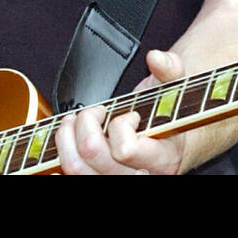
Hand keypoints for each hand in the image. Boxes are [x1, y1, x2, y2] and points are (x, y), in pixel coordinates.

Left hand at [54, 49, 186, 174]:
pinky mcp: (99, 178)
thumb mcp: (174, 88)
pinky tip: (68, 138)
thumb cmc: (170, 115)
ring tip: (75, 121)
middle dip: (87, 124)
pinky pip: (70, 175)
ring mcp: (116, 179)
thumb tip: (156, 58)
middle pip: (92, 156)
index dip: (121, 126)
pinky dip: (63, 153)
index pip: (126, 149)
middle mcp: (140, 175)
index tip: (130, 114)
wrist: (173, 138)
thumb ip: (169, 69)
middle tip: (97, 112)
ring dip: (67, 138)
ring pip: (76, 168)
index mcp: (162, 159)